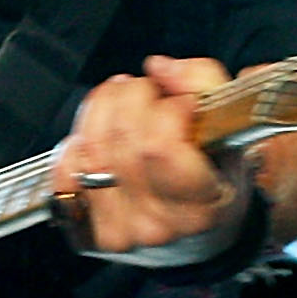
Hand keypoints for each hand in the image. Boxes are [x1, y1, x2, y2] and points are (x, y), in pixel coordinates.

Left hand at [51, 56, 250, 262]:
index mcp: (202, 204)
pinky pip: (65, 169)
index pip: (159, 147)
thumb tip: (159, 68)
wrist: (194, 223)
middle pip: (122, 138)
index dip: (168, 109)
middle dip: (135, 95)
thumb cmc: (215, 173)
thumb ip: (203, 83)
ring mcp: (119, 229)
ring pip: (91, 147)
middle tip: (150, 93)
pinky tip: (100, 134)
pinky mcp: (87, 226)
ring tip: (124, 101)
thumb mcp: (231, 126)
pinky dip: (78, 141)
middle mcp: (158, 224)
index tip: (182, 103)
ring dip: (104, 107)